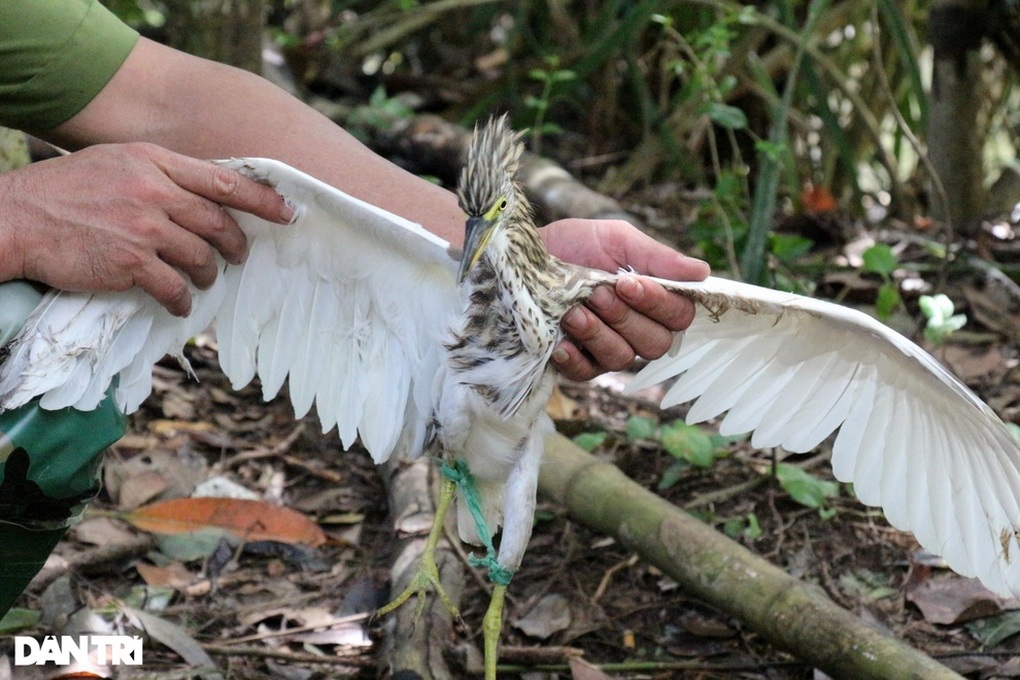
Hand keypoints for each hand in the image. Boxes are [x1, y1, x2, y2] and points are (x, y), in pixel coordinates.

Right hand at [0, 142, 292, 315]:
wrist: (16, 219)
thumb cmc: (64, 190)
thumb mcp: (115, 163)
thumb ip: (159, 174)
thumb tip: (201, 196)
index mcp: (154, 162)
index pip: (223, 180)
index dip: (263, 200)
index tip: (289, 212)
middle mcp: (154, 192)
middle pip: (218, 223)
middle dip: (236, 244)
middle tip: (238, 256)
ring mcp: (144, 229)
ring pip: (202, 257)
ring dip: (209, 273)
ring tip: (204, 278)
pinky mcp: (131, 264)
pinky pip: (175, 287)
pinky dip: (182, 299)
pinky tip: (179, 303)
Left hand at [541, 218, 709, 380]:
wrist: (522, 258)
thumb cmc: (573, 246)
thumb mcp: (614, 240)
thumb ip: (656, 257)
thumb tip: (702, 272)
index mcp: (652, 299)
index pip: (679, 316)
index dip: (659, 303)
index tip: (628, 282)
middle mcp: (635, 329)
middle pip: (656, 343)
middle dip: (625, 317)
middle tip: (597, 293)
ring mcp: (606, 349)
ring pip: (623, 359)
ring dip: (599, 333)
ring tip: (573, 311)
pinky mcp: (576, 364)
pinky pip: (587, 374)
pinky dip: (575, 358)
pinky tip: (561, 343)